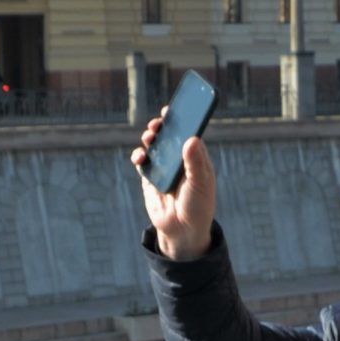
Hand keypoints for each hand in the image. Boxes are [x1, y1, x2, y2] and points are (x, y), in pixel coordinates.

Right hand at [130, 113, 215, 260]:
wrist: (182, 231)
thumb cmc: (198, 207)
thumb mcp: (200, 184)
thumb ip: (195, 162)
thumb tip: (192, 139)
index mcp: (197, 158)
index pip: (189, 133)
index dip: (182, 120)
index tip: (173, 108)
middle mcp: (180, 160)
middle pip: (169, 136)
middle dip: (162, 127)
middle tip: (158, 124)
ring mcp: (164, 168)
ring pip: (154, 146)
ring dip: (150, 139)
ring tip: (150, 138)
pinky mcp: (150, 177)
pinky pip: (142, 162)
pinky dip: (139, 156)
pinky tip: (141, 157)